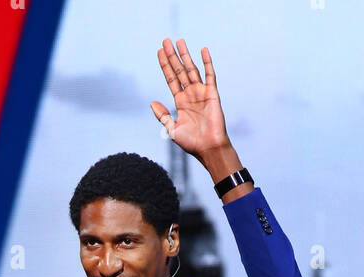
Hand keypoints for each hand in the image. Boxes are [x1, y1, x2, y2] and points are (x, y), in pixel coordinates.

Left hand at [150, 37, 229, 160]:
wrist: (209, 148)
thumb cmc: (192, 143)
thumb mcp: (172, 129)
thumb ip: (162, 115)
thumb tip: (152, 103)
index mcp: (180, 102)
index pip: (171, 79)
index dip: (165, 65)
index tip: (159, 52)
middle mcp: (190, 95)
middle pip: (179, 71)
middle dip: (172, 56)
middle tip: (166, 41)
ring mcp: (201, 93)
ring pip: (191, 69)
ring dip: (185, 55)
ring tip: (179, 41)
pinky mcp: (212, 94)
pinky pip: (209, 75)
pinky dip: (207, 62)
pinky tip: (203, 50)